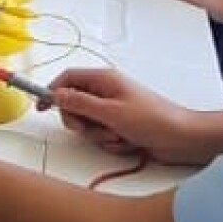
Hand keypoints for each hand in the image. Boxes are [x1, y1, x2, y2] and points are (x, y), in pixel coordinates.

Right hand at [47, 68, 222, 166]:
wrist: (182, 139)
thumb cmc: (152, 120)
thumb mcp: (111, 112)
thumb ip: (80, 104)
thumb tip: (56, 95)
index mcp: (105, 79)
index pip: (68, 79)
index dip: (52, 91)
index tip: (40, 107)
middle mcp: (107, 93)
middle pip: (74, 105)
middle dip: (81, 122)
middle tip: (94, 128)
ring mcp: (114, 111)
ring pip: (88, 125)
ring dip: (99, 135)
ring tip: (119, 136)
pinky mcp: (120, 127)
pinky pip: (102, 136)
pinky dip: (111, 142)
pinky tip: (128, 143)